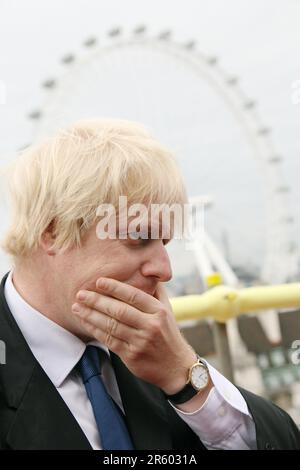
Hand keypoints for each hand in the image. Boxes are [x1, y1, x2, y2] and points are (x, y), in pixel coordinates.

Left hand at [71, 278, 196, 393]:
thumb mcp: (168, 311)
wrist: (177, 368)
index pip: (133, 295)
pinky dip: (95, 330)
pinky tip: (85, 322)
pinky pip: (109, 340)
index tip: (99, 282)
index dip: (114, 287)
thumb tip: (147, 271)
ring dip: (91, 315)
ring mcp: (140, 342)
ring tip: (77, 307)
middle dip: (97, 301)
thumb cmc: (169, 335)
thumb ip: (156, 292)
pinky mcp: (131, 356)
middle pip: (119, 310)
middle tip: (80, 294)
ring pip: (111, 326)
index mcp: (159, 311)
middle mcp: (150, 325)